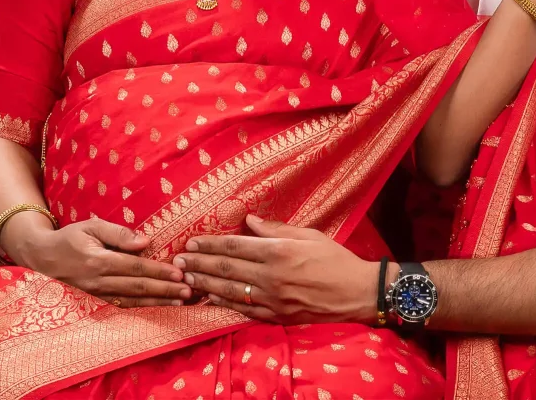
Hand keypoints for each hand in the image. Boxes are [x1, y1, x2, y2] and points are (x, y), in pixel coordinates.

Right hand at [5, 214, 190, 307]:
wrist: (40, 257)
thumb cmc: (70, 238)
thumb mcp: (91, 227)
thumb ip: (119, 234)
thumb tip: (145, 241)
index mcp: (98, 261)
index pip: (135, 268)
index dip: (158, 272)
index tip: (179, 274)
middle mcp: (98, 281)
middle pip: (137, 288)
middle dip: (164, 290)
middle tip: (188, 291)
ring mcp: (96, 295)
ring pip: (132, 301)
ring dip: (158, 302)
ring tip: (181, 302)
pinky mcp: (95, 301)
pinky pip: (122, 307)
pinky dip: (142, 309)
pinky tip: (159, 308)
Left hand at [173, 215, 376, 324]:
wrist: (357, 293)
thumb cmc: (336, 259)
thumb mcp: (310, 235)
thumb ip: (278, 229)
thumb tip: (251, 221)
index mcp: (279, 251)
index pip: (236, 245)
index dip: (211, 243)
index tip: (192, 241)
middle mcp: (271, 275)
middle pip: (227, 267)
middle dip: (199, 262)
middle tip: (178, 259)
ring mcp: (272, 298)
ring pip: (229, 290)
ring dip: (205, 283)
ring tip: (186, 277)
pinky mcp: (276, 315)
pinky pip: (243, 309)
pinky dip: (223, 303)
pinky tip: (209, 298)